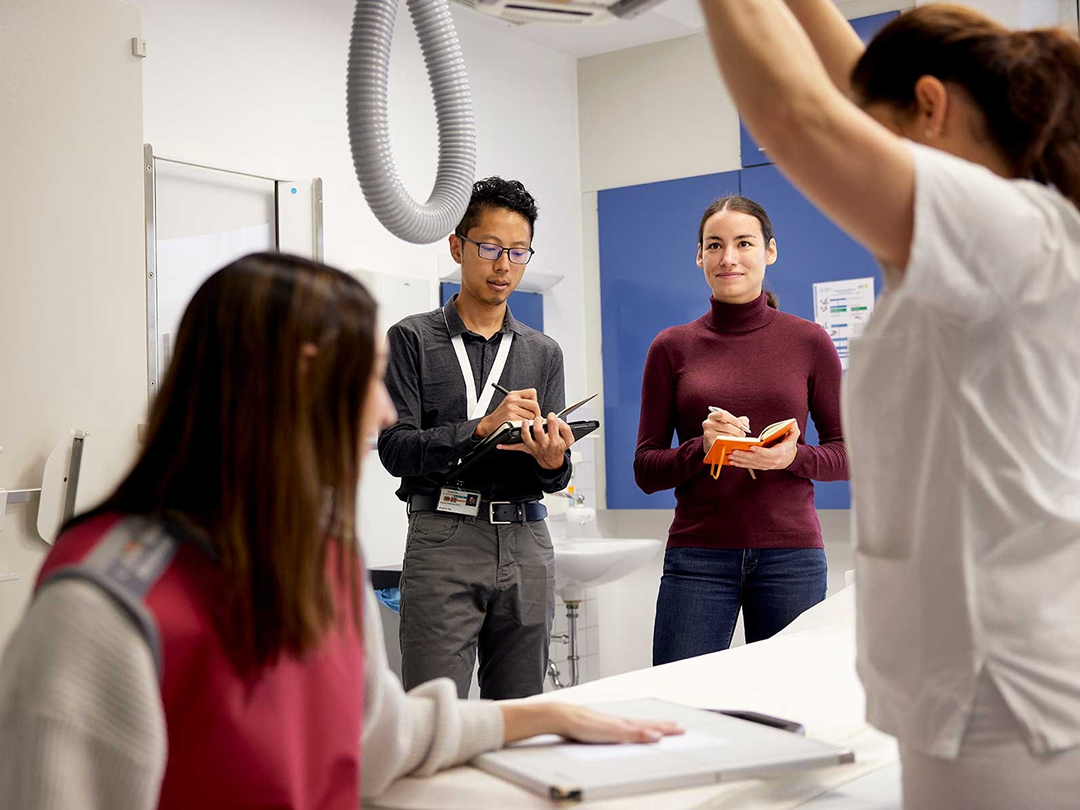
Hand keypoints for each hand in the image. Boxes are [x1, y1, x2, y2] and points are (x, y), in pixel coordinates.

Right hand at [475, 388, 541, 437]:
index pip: (532, 392)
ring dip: (529, 421)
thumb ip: (522, 401)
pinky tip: (518, 425)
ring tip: (522, 421)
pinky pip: (526, 422)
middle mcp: (512, 400)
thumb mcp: (510, 402)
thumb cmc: (501, 415)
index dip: (535, 401)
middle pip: (535, 405)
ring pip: (531, 415)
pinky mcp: (511, 418)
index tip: (532, 408)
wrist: (490, 424)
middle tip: (533, 417)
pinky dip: (524, 425)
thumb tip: (537, 406)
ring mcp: (512, 409)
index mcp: (513, 395)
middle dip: (536, 413)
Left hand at [498, 413, 573, 470]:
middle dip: (537, 421)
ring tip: (524, 421)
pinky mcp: (526, 448)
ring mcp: (533, 446)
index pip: (553, 425)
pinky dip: (507, 446)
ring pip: (526, 437)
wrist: (552, 461)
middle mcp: (543, 443)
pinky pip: (515, 448)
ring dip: (524, 428)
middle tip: (538, 417)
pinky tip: (499, 445)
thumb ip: (566, 429)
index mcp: (554, 441)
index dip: (552, 418)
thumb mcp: (569, 440)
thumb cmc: (559, 448)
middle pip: (538, 430)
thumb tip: (559, 421)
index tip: (551, 415)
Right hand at [500, 703, 683, 744]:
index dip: (659, 726)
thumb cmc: (574, 724)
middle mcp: (619, 722)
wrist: (560, 715)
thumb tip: (618, 735)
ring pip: (643, 726)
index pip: (643, 724)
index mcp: (617, 723)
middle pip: (647, 724)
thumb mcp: (596, 729)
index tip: (673, 727)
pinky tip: (655, 737)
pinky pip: (632, 733)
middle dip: (665, 727)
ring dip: (660, 728)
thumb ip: (608, 731)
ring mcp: (616, 725)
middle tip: (681, 729)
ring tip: (675, 730)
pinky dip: (645, 734)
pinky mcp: (610, 730)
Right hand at [702, 408, 750, 452]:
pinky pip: (724, 443)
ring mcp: (707, 434)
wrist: (712, 444)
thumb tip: (745, 424)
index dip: (733, 419)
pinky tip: (733, 444)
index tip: (740, 425)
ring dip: (735, 438)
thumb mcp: (730, 423)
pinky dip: (731, 444)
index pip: (723, 414)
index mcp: (712, 416)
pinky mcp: (709, 443)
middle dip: (738, 431)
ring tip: (738, 440)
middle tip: (743, 435)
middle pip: (727, 426)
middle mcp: (708, 423)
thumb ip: (740, 421)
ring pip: (726, 436)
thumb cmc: (723, 431)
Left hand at [728, 422, 800, 470]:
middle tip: (734, 451)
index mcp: (779, 453)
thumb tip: (792, 422)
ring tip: (730, 456)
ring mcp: (766, 465)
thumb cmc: (789, 445)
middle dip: (744, 455)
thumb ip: (792, 429)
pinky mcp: (761, 467)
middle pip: (757, 459)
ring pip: (752, 463)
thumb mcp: (793, 436)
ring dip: (740, 460)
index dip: (759, 451)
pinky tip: (732, 462)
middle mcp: (772, 461)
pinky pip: (750, 466)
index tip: (751, 447)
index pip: (768, 453)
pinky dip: (741, 464)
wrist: (790, 459)